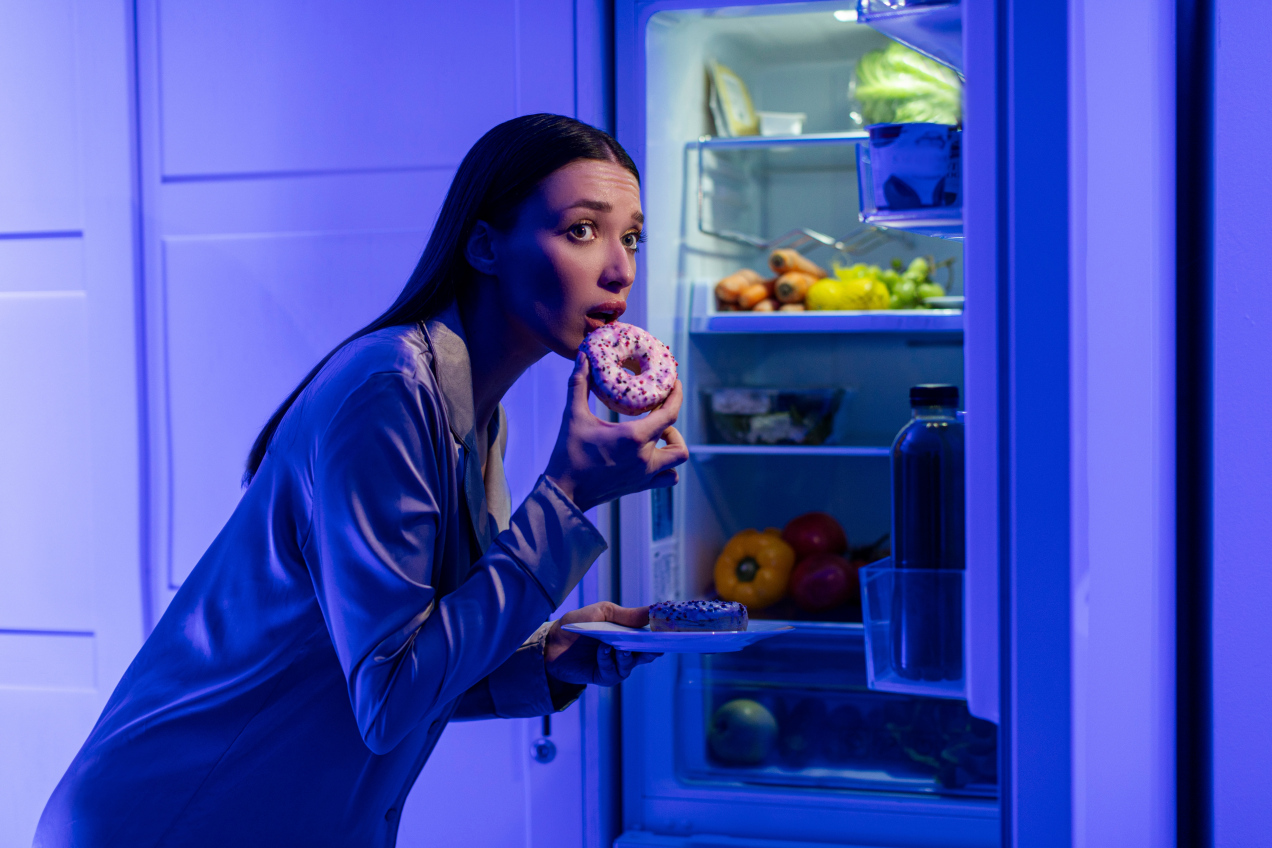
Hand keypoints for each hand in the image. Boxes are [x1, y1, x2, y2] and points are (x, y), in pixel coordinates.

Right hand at [544, 353, 688, 511]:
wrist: (564, 492)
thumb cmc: (568, 453)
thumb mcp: (573, 416)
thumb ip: (579, 383)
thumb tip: (582, 356)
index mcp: (634, 437)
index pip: (670, 413)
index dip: (676, 396)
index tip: (674, 384)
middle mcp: (645, 457)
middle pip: (678, 440)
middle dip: (671, 425)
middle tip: (655, 417)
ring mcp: (645, 475)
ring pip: (678, 461)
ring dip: (672, 446)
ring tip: (656, 438)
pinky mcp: (640, 486)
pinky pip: (667, 478)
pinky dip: (667, 468)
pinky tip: (650, 458)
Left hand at [545, 602, 661, 685]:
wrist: (552, 642)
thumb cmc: (579, 624)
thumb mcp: (604, 612)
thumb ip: (629, 615)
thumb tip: (655, 610)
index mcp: (628, 633)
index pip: (650, 635)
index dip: (660, 634)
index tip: (670, 630)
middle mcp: (625, 651)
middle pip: (646, 653)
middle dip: (651, 649)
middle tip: (656, 645)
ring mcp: (615, 665)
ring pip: (631, 664)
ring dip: (627, 656)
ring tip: (621, 647)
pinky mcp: (604, 676)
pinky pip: (613, 671)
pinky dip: (609, 660)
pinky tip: (603, 650)